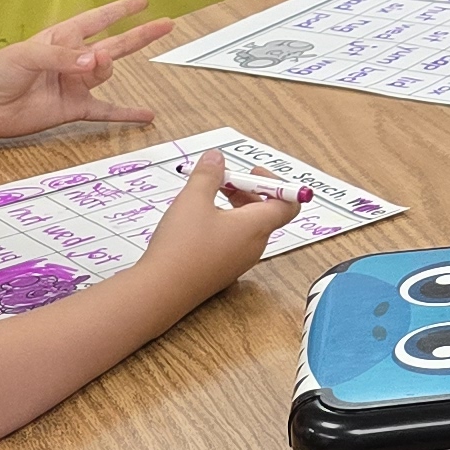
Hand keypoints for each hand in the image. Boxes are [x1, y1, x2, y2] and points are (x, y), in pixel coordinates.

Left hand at [0, 0, 169, 148]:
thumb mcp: (25, 56)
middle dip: (140, 34)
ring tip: (94, 66)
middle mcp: (72, 60)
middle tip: (166, 24)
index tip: (142, 1)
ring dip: (106, 67)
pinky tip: (145, 116)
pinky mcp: (73, 109)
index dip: (119, 10)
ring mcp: (74, 84)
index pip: (96, 20)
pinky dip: (126, 114)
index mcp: (60, 39)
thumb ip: (61, 58)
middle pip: (115, 43)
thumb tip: (93, 62)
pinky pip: (105, 110)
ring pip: (105, 72)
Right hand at [137, 151, 301, 299]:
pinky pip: (234, 242)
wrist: (161, 292)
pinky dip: (224, 224)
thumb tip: (217, 157)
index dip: (276, 183)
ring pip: (248, 227)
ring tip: (205, 197)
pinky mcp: (223, 271)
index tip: (252, 172)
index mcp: (256, 226)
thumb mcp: (193, 200)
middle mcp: (254, 246)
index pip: (288, 204)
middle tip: (222, 180)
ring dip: (234, 207)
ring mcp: (239, 261)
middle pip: (266, 212)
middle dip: (248, 190)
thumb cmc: (181, 246)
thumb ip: (208, 174)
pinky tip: (197, 222)